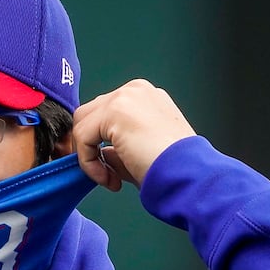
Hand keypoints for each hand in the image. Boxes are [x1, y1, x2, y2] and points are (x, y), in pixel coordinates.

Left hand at [73, 79, 196, 190]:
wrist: (188, 173)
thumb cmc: (173, 168)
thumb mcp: (140, 152)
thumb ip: (116, 149)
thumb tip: (101, 154)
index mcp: (144, 97)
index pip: (104, 115)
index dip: (99, 145)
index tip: (113, 174)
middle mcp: (134, 90)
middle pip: (88, 115)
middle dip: (90, 148)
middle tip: (107, 176)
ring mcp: (124, 96)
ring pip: (82, 125)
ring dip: (89, 157)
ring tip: (110, 179)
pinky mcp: (114, 110)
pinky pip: (82, 137)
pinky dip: (88, 162)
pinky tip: (109, 178)